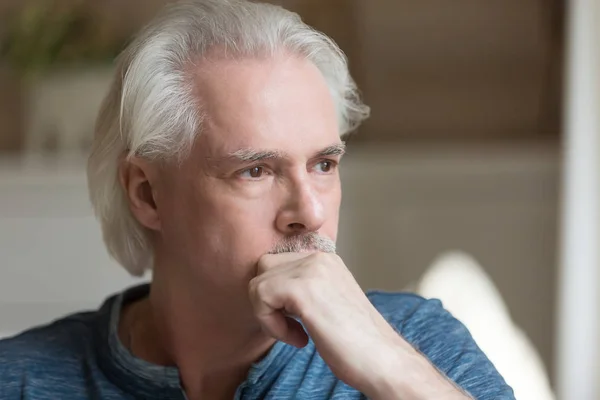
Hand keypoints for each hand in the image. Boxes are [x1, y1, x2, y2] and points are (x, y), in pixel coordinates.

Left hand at [248, 252, 403, 395]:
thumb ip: (304, 290)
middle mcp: (318, 258)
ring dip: (269, 316)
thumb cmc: (357, 342)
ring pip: (257, 283)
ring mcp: (310, 269)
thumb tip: (270, 294)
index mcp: (325, 260)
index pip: (277, 264)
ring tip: (297, 335)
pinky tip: (299, 338)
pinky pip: (260, 296)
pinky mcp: (301, 288)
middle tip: (290, 326)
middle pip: (264, 267)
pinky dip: (271, 324)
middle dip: (268, 300)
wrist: (382, 359)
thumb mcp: (326, 303)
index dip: (277, 296)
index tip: (297, 321)